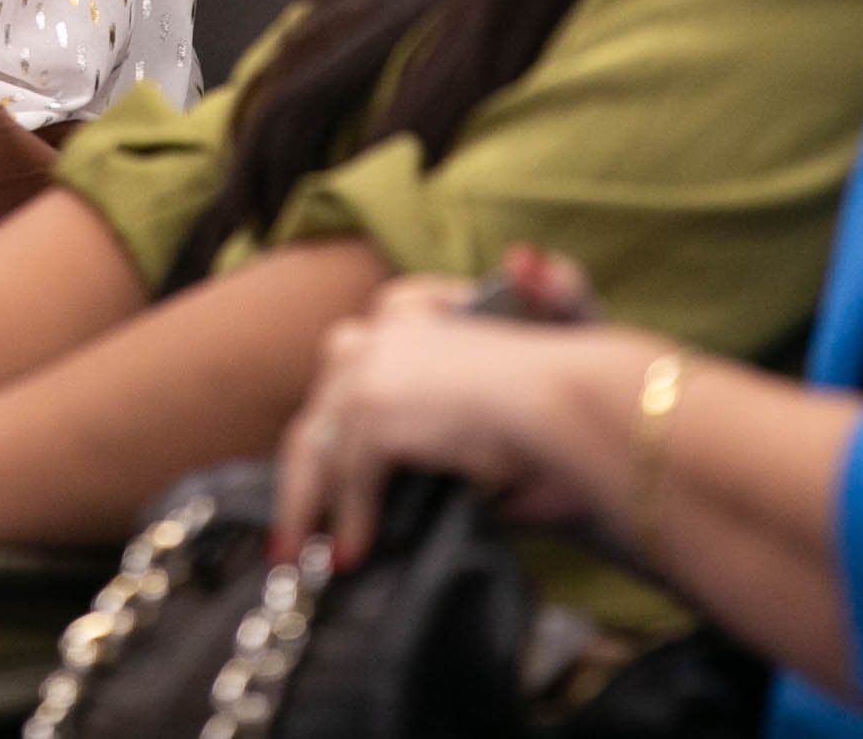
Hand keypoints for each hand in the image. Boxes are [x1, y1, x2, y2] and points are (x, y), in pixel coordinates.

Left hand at [272, 281, 610, 567]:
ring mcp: (370, 366)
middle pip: (321, 407)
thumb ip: (443, 409)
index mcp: (408, 309)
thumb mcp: (491, 390)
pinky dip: (352, 520)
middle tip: (293, 525)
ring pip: (320, 445)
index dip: (333, 420)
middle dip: (304, 472)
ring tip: (305, 553)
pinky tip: (354, 553)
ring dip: (309, 505)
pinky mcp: (373, 410)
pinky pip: (352, 476)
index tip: (322, 462)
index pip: (350, 364)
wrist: (569, 399)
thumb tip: (421, 472)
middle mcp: (380, 329)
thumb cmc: (556, 396)